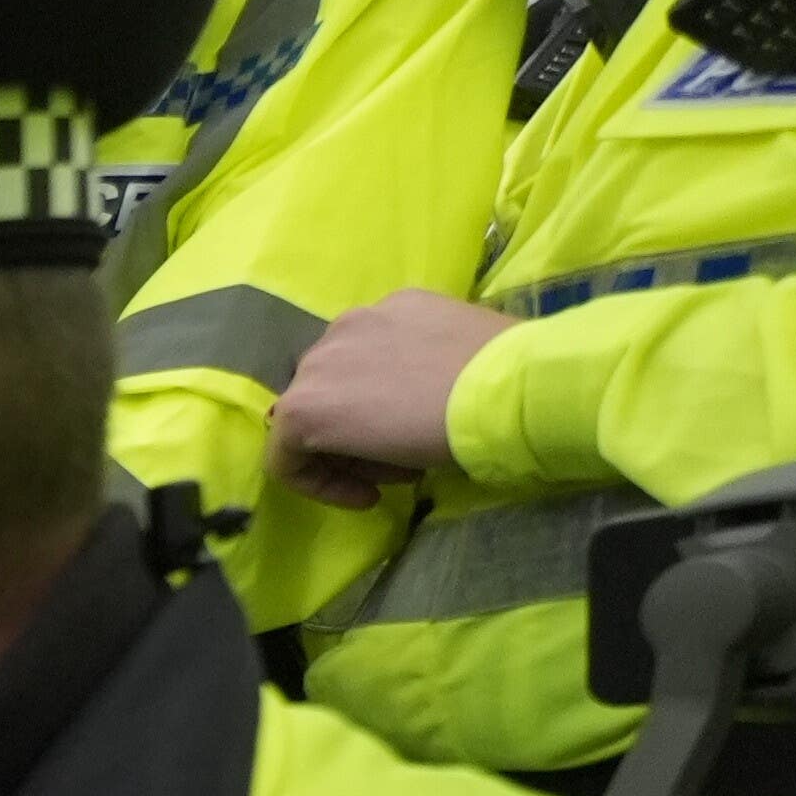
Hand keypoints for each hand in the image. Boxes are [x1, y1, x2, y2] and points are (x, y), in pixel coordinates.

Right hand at [268, 288, 505, 507]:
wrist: (511, 387)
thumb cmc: (444, 437)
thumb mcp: (384, 462)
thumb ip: (351, 448)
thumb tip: (370, 441)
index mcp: (304, 407)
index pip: (284, 455)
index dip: (321, 484)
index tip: (368, 496)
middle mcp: (315, 357)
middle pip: (311, 402)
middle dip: (342, 435)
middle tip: (391, 457)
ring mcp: (357, 320)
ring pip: (342, 361)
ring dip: (362, 389)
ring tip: (410, 408)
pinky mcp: (399, 299)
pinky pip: (381, 333)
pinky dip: (395, 355)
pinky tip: (432, 369)